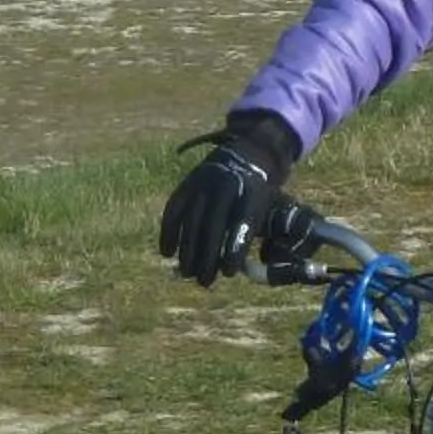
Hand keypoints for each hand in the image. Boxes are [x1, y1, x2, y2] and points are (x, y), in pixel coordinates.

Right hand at [158, 113, 296, 285]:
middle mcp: (226, 185)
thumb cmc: (258, 191)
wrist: (248, 152)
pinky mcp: (187, 183)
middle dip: (208, 256)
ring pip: (192, 220)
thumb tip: (240, 270)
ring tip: (188, 273)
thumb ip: (251, 234)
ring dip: (188, 250)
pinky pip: (174, 209)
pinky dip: (169, 231)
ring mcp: (203, 182)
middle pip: (213, 225)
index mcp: (252, 191)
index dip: (234, 248)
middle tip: (205, 281)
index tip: (230, 272)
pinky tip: (167, 252)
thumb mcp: (266, 208)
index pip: (242, 222)